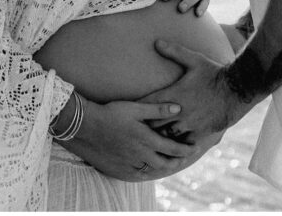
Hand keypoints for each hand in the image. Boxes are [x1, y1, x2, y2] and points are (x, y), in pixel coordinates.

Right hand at [58, 99, 195, 181]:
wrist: (86, 126)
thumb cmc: (111, 113)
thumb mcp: (135, 108)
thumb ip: (157, 109)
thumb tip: (178, 107)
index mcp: (147, 139)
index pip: (174, 149)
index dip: (187, 150)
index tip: (194, 147)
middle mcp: (141, 154)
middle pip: (166, 164)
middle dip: (178, 161)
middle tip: (184, 156)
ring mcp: (130, 163)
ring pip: (153, 170)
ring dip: (164, 166)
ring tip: (169, 160)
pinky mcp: (120, 169)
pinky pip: (139, 175)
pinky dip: (148, 171)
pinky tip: (149, 166)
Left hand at [142, 39, 245, 139]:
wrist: (239, 89)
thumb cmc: (214, 73)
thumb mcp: (194, 60)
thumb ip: (174, 52)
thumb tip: (157, 42)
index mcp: (174, 93)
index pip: (147, 103)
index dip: (137, 107)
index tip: (130, 108)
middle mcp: (180, 111)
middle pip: (153, 124)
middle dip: (146, 123)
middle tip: (140, 123)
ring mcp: (191, 124)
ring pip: (167, 136)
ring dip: (161, 134)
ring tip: (154, 135)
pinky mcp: (202, 133)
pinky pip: (184, 143)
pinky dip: (178, 143)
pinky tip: (174, 142)